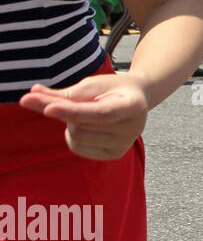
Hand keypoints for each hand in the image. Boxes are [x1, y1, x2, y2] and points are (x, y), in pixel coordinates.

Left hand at [20, 73, 148, 160]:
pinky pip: (78, 148)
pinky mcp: (114, 155)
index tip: (47, 108)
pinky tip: (85, 127)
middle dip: (67, 114)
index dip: (72, 111)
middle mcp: (133, 128)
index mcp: (133, 106)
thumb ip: (62, 94)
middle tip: (73, 102)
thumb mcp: (91, 85)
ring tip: (85, 115)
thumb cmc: (111, 89)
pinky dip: (72, 137)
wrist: (136, 98)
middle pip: (82, 127)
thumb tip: (28, 97)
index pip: (98, 113)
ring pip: (77, 138)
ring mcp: (124, 144)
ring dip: (71, 124)